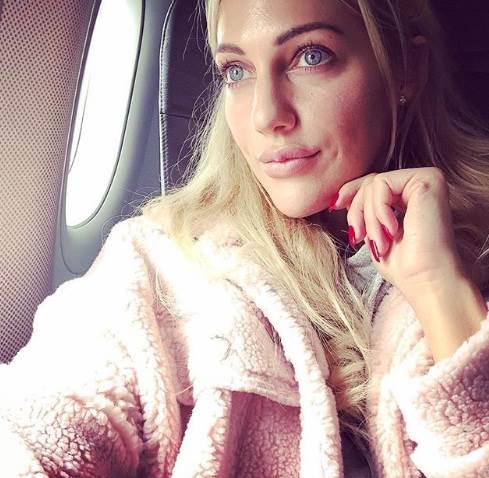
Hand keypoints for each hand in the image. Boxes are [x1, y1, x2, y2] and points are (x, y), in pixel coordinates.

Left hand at [329, 167, 465, 300]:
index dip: (350, 193)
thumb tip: (339, 199)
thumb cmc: (403, 265)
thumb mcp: (374, 232)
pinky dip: (378, 210)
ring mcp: (426, 179)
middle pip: (370, 182)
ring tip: (380, 242)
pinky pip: (382, 183)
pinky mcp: (427, 179)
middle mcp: (421, 183)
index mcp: (411, 195)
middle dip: (357, 211)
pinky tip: (392, 230)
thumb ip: (365, 212)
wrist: (426, 280)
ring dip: (369, 218)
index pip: (373, 184)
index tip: (334, 206)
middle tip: (360, 237)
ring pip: (374, 183)